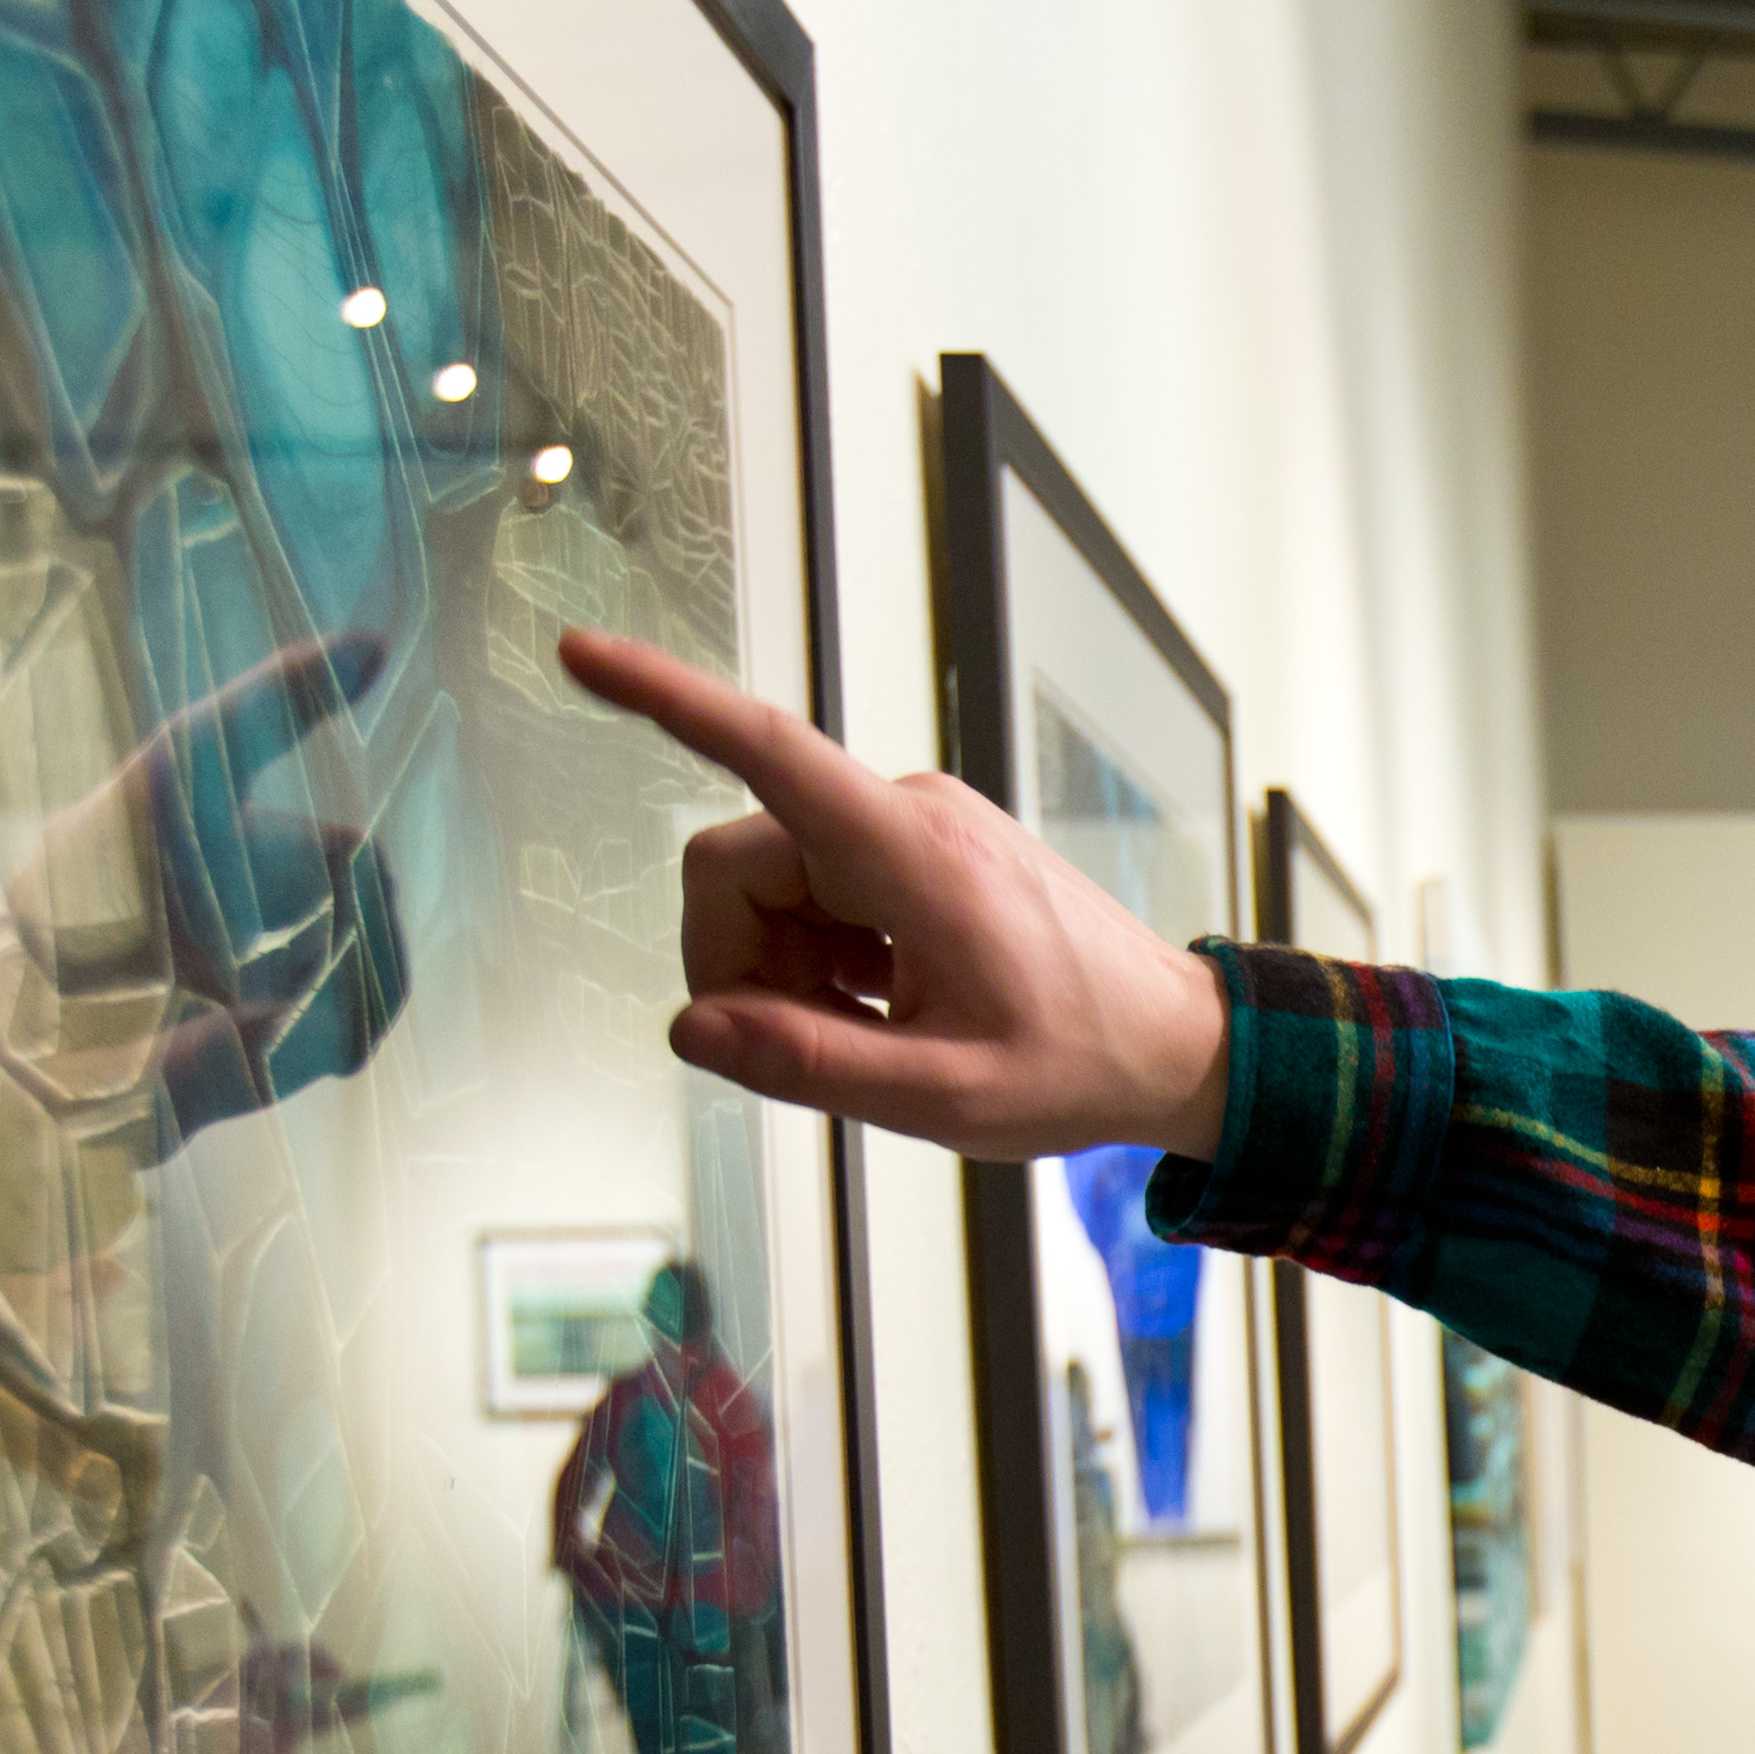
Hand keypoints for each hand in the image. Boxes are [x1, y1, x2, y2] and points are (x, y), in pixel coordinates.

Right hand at [557, 627, 1231, 1161]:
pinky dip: (822, 961)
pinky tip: (891, 1005)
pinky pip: (812, 895)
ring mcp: (909, 825)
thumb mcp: (945, 1098)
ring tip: (880, 1029)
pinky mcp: (912, 848)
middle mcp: (904, 814)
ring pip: (766, 888)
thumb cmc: (1078, 1064)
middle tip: (822, 1047)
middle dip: (741, 965)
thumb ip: (812, 1065)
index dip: (665, 701)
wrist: (1173, 1042)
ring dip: (788, 971)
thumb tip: (696, 1030)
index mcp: (912, 854)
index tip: (580, 655)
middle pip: (734, 867)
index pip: (768, 752)